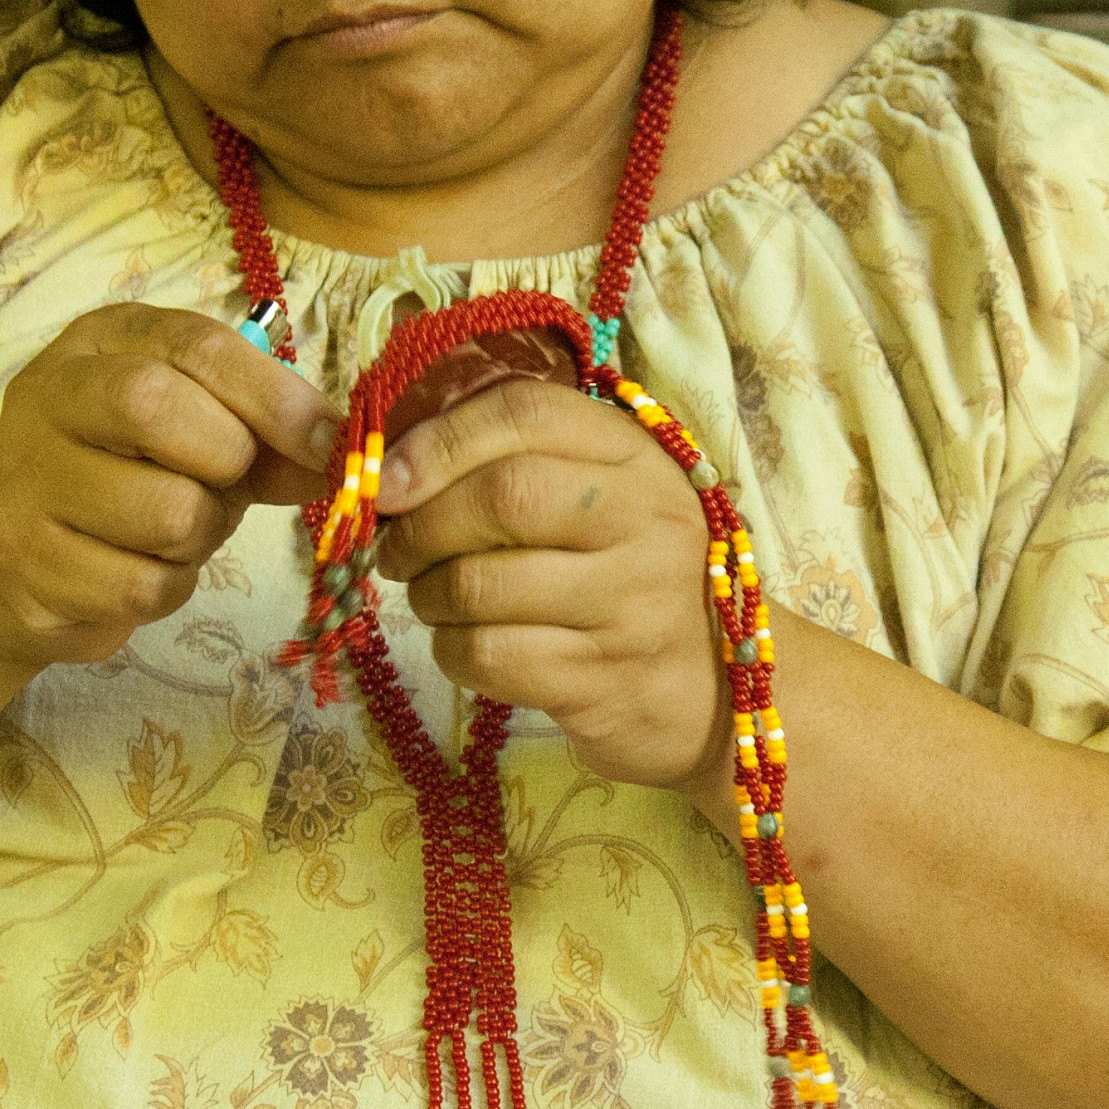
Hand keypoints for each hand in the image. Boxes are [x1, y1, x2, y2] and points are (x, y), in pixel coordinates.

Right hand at [0, 307, 327, 671]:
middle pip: (156, 407)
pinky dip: (168, 586)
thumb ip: (268, 436)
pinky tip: (140, 569)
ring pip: (165, 512)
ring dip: (202, 535)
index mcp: (100, 342)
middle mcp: (48, 394)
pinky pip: (142, 585)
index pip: (195, 345)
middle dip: (226, 459)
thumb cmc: (125, 477)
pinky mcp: (22, 560)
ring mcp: (24, 478)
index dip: (273, 395)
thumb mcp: (198, 432)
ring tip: (177, 530)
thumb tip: (342, 456)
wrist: (7, 558)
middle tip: (228, 485)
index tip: (329, 442)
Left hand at [370, 379, 727, 796]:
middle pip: (502, 496)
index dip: (439, 440)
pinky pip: (490, 656)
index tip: (385, 480)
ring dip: (428, 595)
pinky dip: (452, 651)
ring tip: (432, 600)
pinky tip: (464, 646)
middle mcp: (647, 520)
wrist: (723, 695)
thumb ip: (522, 462)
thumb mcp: (605, 501)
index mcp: (639, 457)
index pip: (528, 413)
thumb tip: (391, 466)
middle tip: (396, 551)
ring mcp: (631, 603)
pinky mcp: (604, 680)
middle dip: (421, 525)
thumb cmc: (636, 582)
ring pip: (482, 584)